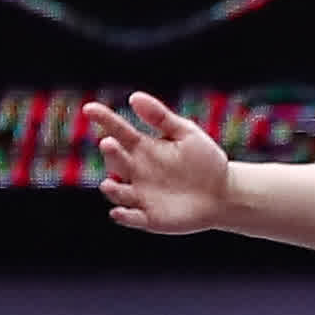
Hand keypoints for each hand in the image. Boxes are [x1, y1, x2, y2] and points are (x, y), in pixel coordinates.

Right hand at [84, 91, 229, 233]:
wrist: (224, 194)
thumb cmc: (205, 160)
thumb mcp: (186, 133)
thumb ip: (161, 117)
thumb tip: (133, 97)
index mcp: (143, 147)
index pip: (118, 130)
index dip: (103, 119)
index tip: (90, 108)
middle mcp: (136, 170)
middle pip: (115, 161)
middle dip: (110, 153)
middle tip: (109, 144)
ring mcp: (141, 194)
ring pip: (118, 192)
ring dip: (111, 189)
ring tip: (109, 184)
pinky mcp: (150, 217)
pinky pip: (132, 218)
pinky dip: (124, 216)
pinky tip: (119, 212)